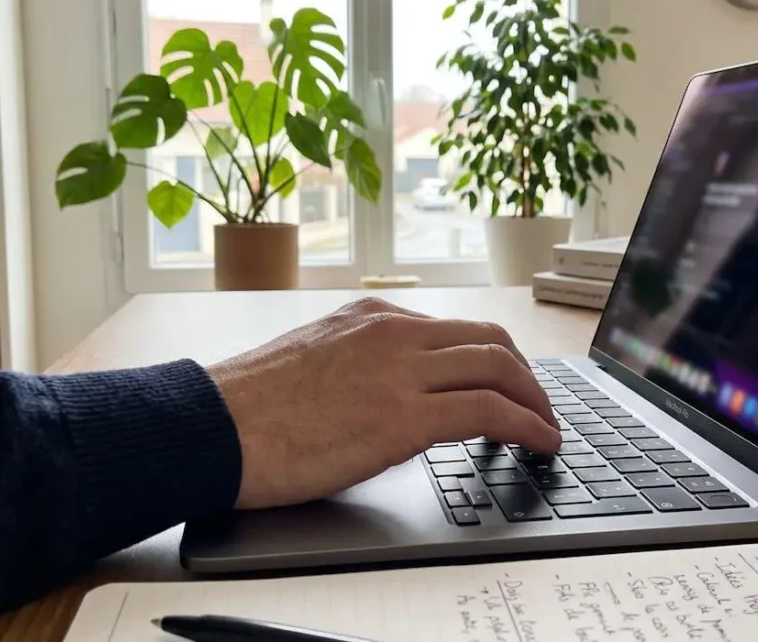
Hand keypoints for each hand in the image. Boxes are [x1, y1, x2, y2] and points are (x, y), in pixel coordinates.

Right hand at [207, 296, 560, 509]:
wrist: (209, 428)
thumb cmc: (247, 408)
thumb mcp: (311, 359)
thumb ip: (358, 364)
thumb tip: (390, 395)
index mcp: (369, 316)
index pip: (452, 328)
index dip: (493, 358)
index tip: (507, 382)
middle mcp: (392, 332)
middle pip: (488, 341)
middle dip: (526, 375)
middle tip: (539, 405)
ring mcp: (400, 370)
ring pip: (499, 368)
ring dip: (536, 400)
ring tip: (547, 428)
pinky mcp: (404, 417)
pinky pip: (490, 411)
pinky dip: (528, 425)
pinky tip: (540, 442)